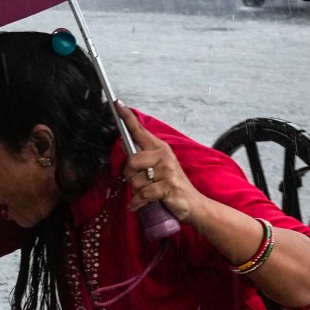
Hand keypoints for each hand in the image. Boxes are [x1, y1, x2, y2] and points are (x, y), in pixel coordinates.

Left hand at [117, 105, 198, 222]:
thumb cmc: (171, 186)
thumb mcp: (158, 167)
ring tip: (148, 193)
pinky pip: (143, 194)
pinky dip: (138, 203)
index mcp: (160, 148)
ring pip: (135, 180)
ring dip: (136, 191)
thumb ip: (142, 157)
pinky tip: (138, 205)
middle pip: (131, 160)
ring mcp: (167, 170)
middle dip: (129, 175)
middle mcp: (164, 155)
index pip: (140, 130)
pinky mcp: (168, 186)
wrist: (192, 204)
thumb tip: (124, 145)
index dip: (127, 118)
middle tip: (140, 183)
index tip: (117, 104)